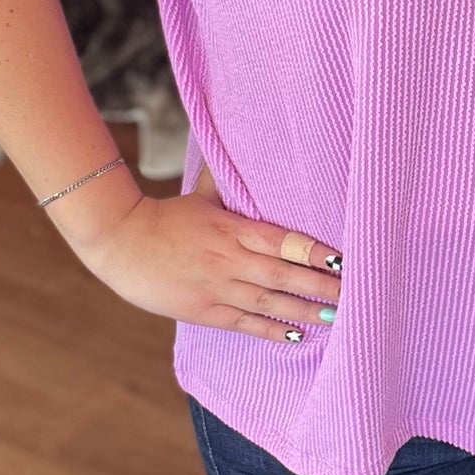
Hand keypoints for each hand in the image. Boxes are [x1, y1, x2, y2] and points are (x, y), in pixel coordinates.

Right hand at [77, 161, 342, 340]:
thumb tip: (245, 140)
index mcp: (231, 228)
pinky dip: (272, 330)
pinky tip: (298, 335)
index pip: (281, 241)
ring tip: (336, 317)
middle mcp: (228, 259)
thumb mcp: (201, 194)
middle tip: (354, 293)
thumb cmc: (166, 217)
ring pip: (267, 302)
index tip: (342, 259)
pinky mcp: (204, 310)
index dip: (312, 252)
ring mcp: (216, 287)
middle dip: (319, 285)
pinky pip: (244, 323)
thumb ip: (228, 179)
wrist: (119, 243)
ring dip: (303, 311)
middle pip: (281, 275)